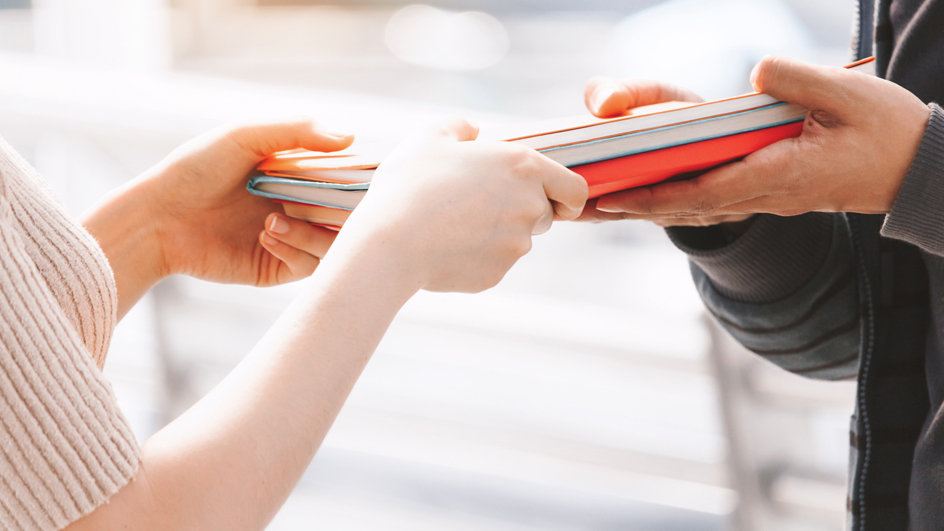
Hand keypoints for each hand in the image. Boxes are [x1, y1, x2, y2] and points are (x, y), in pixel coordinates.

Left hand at [84, 118, 352, 317]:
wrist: (157, 217)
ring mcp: (295, 237)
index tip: (366, 179)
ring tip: (276, 219)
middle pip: (354, 215)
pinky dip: (297, 248)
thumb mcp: (245, 137)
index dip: (365, 180)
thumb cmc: (196, 168)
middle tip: (321, 202)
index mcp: (302, 172)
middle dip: (345, 211)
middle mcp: (304, 205)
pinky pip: (312, 266)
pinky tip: (266, 235)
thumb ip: (298, 131)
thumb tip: (351, 138)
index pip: (351, 177)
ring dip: (315, 231)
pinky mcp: (280, 267)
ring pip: (338, 244)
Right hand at [329, 118, 587, 293]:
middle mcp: (529, 207)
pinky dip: (476, 256)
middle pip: (544, 214)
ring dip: (496, 233)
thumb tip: (472, 131)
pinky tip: (444, 246)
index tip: (555, 200)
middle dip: (520, 210)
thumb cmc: (410, 184)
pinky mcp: (497, 274)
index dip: (568, 196)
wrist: (391, 243)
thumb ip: (459, 128)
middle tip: (478, 204)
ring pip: (517, 241)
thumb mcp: (429, 138)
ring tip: (452, 224)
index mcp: (523, 167)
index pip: (576, 188)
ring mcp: (516, 245)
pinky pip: (493, 264)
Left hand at [588, 56, 930, 221]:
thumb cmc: (885, 131)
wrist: (915, 169)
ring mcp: (765, 198)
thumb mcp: (849, 95)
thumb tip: (755, 72)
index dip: (656, 194)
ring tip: (601, 208)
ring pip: (695, 209)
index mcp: (778, 174)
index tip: (616, 197)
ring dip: (647, 209)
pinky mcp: (768, 192)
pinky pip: (709, 202)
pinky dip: (672, 202)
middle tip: (584, 209)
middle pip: (687, 206)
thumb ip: (799, 82)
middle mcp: (764, 193)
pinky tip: (648, 198)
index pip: (704, 190)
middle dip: (635, 208)